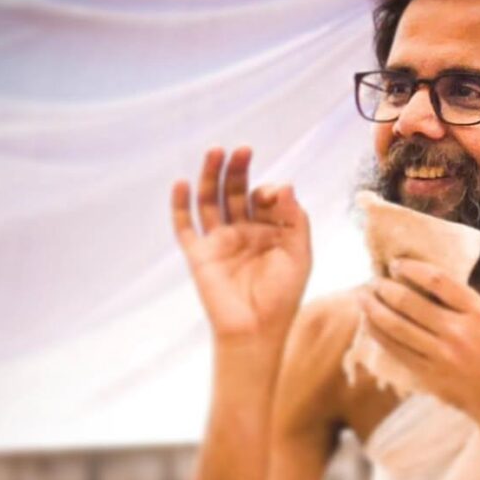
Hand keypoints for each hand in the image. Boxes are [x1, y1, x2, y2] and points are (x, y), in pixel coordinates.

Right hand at [172, 147, 310, 343]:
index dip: (270, 190)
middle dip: (239, 170)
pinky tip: (181, 183)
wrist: (256, 331)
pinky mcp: (199, 254)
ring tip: (216, 152)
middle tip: (243, 149)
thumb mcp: (299, 254)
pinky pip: (185, 226)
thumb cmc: (282, 297)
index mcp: (269, 232)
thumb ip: (295, 218)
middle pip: (236, 192)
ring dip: (211, 176)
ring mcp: (219, 242)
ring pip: (210, 201)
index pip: (266, 198)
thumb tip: (285, 183)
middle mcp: (243, 232)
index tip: (275, 195)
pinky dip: (180, 204)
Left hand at [356, 258, 479, 417]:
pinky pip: (395, 349)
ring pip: (396, 326)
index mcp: (477, 311)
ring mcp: (442, 354)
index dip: (412, 268)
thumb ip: (457, 302)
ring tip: (362, 298)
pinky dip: (378, 333)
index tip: (396, 264)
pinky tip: (369, 323)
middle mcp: (459, 331)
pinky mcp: (429, 374)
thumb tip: (417, 279)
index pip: (437, 280)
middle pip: (410, 302)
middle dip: (385, 288)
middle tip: (373, 282)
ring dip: (373, 309)